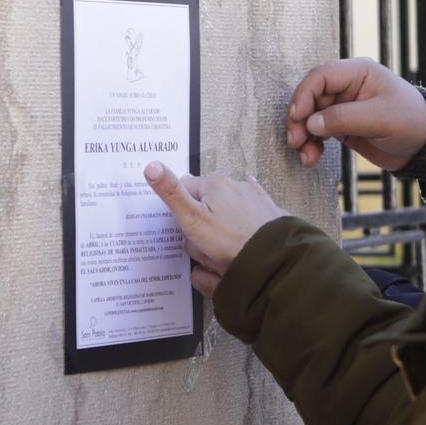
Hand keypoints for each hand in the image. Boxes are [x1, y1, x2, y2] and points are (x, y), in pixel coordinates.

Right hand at [144, 162, 290, 294]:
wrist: (274, 259)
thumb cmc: (231, 242)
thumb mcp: (193, 220)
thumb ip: (171, 193)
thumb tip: (151, 165)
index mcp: (214, 184)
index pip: (183, 191)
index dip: (181, 215)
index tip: (187, 232)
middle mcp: (235, 184)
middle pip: (204, 204)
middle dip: (201, 227)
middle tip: (207, 249)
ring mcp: (253, 197)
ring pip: (224, 212)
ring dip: (221, 230)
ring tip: (226, 254)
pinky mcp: (267, 211)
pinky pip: (246, 217)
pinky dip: (242, 226)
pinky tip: (242, 235)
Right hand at [285, 57, 425, 171]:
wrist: (424, 145)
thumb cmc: (411, 122)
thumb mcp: (380, 118)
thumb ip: (344, 118)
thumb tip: (310, 123)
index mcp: (358, 72)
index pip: (321, 76)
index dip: (304, 94)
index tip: (298, 117)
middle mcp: (347, 86)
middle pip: (311, 97)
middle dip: (300, 120)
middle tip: (295, 141)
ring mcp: (343, 106)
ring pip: (311, 116)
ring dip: (304, 135)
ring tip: (306, 156)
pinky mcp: (342, 125)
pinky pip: (318, 131)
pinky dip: (312, 144)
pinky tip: (312, 158)